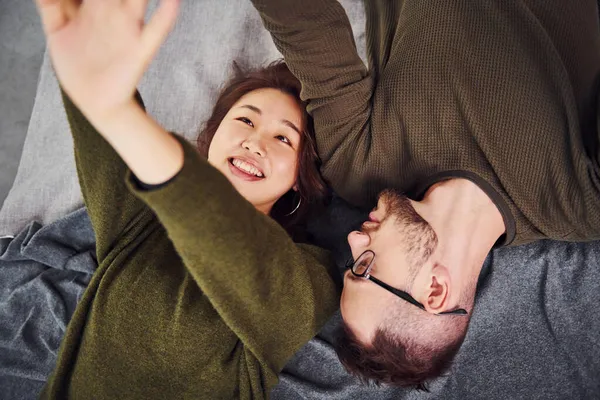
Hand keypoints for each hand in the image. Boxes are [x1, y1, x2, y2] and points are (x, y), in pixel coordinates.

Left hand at [35, 0, 179, 121]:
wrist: (94, 102)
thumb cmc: (78, 65)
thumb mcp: (57, 30)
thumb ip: (51, 4)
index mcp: (93, 6)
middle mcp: (112, 13)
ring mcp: (127, 30)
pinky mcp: (139, 51)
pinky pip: (157, 31)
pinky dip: (166, 15)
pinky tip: (172, 1)